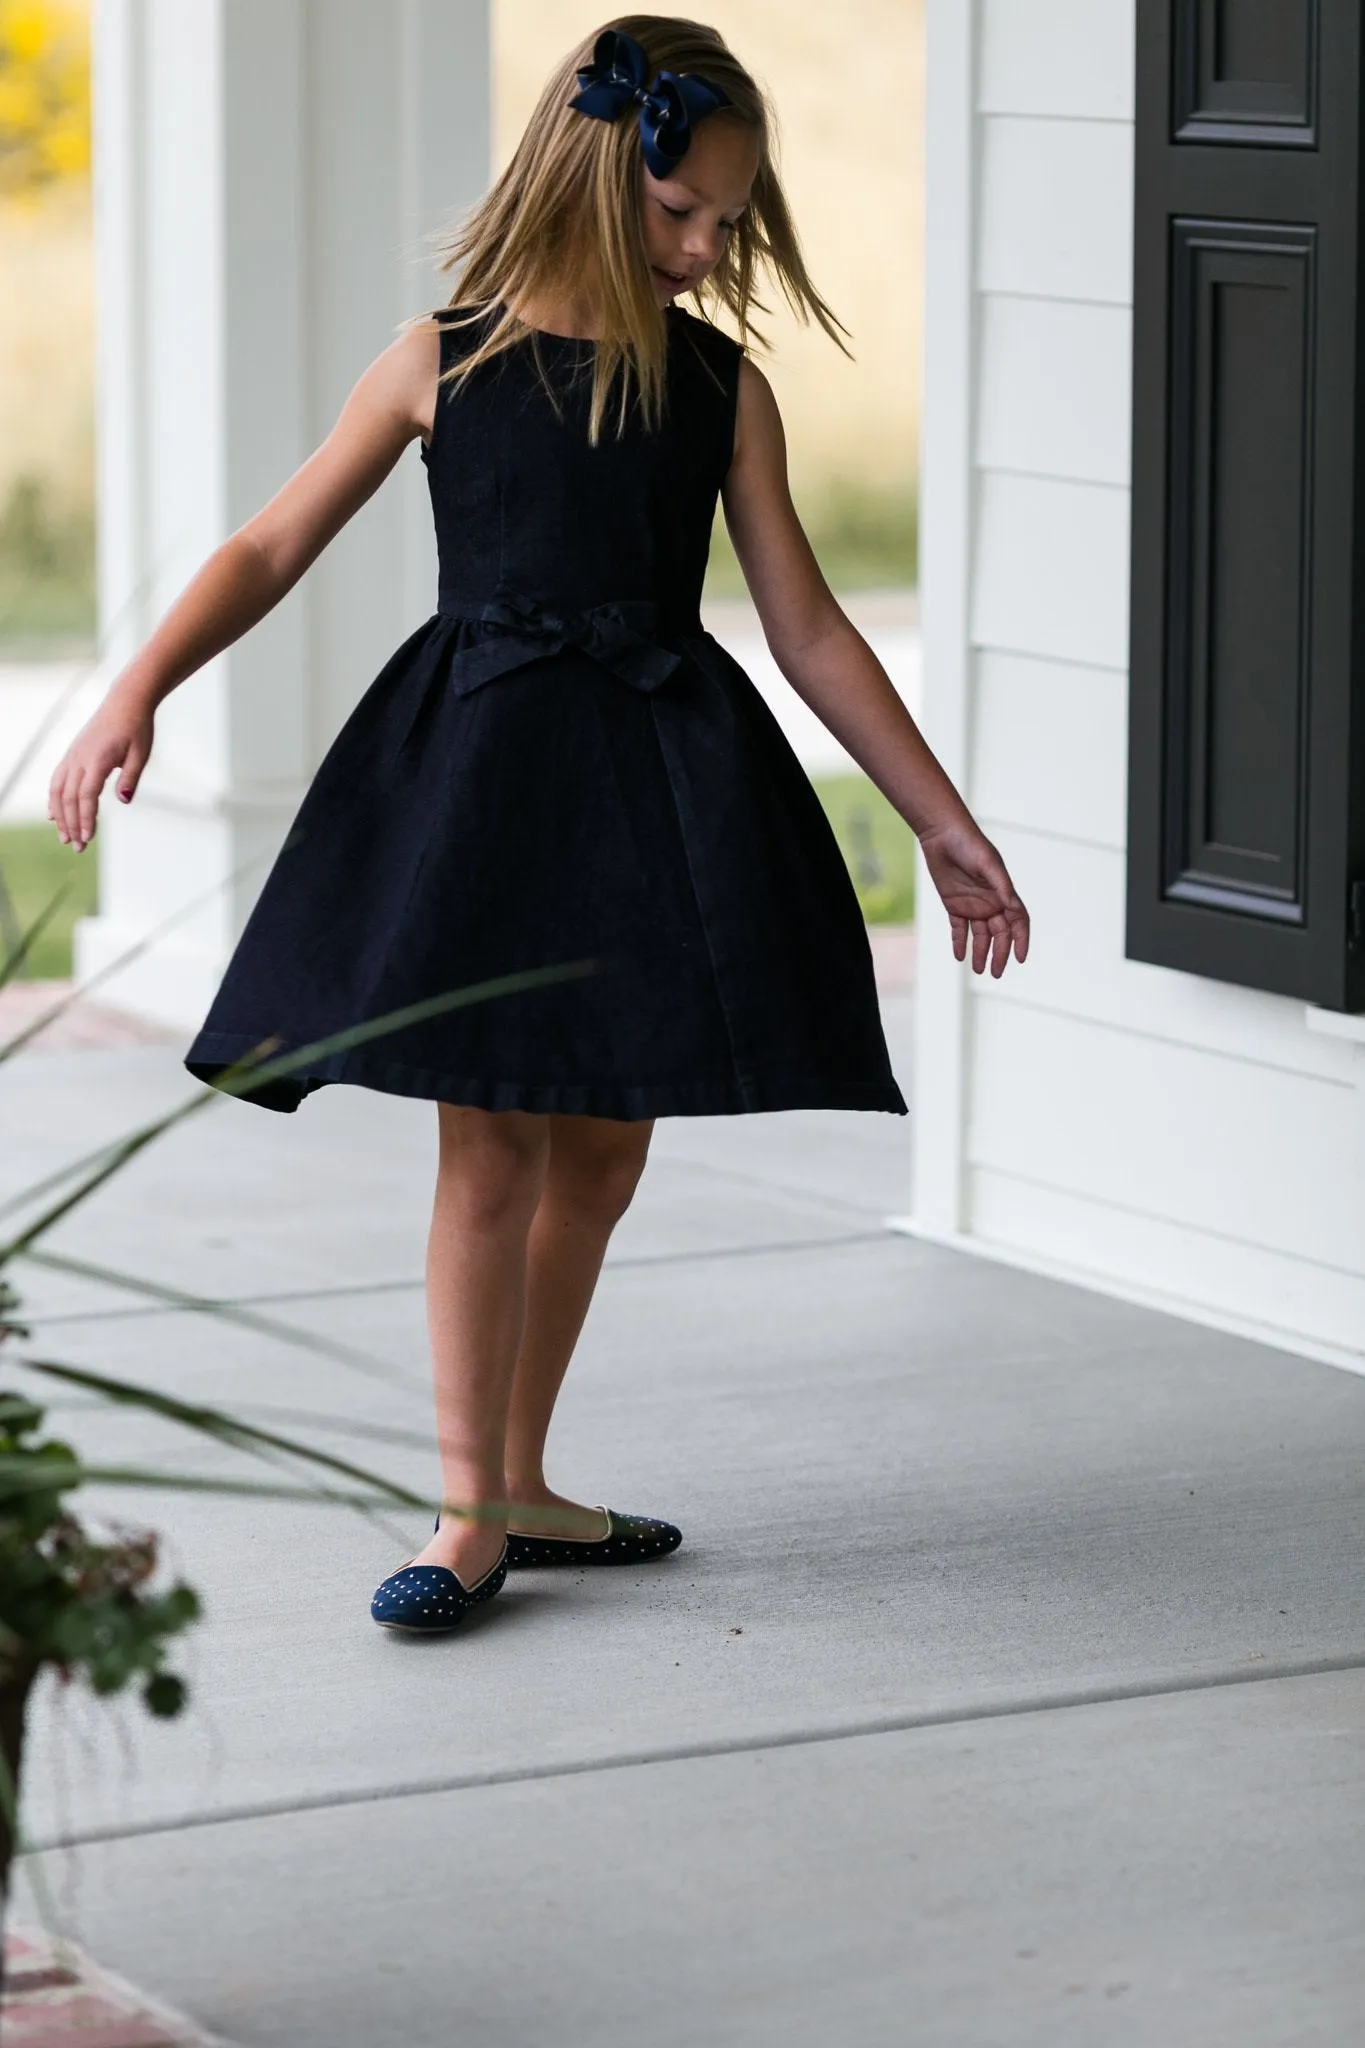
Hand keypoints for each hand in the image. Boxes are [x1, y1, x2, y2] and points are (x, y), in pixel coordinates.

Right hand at [48, 699, 155, 851]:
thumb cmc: (137, 729)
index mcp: (97, 760)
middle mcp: (79, 759)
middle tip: (77, 848)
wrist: (126, 703)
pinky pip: (57, 780)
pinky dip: (55, 799)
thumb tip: (124, 800)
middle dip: (72, 824)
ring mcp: (73, 756)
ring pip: (58, 790)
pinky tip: (54, 815)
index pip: (86, 795)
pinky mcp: (72, 755)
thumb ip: (130, 778)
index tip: (88, 838)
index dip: (86, 818)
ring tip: (65, 837)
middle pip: (70, 797)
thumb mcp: (141, 754)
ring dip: (60, 816)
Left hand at [918, 813, 1028, 976]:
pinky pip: (959, 929)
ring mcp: (973, 905)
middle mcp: (991, 902)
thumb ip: (1000, 883)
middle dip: (1000, 954)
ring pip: (980, 936)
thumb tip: (1011, 903)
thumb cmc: (970, 844)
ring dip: (980, 953)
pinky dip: (959, 942)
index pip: (1018, 923)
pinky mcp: (954, 905)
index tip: (1020, 959)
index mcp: (1003, 893)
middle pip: (1000, 934)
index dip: (1021, 941)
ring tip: (979, 970)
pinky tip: (959, 956)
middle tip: (996, 973)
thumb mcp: (987, 863)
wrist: (943, 835)